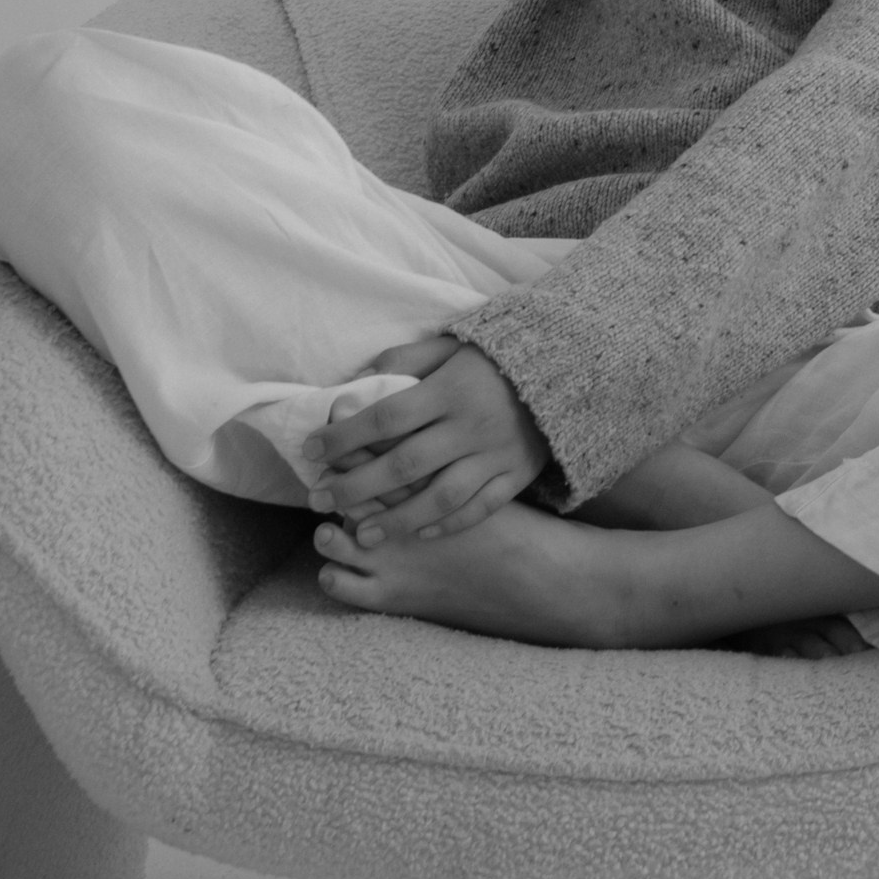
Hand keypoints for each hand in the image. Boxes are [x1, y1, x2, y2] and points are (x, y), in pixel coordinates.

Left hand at [302, 336, 551, 541]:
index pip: (386, 416)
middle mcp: (470, 426)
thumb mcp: (451, 345)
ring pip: (440, 497)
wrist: (567, 368)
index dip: (344, 436)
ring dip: (396, 519)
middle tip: (320, 500)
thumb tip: (360, 381)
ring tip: (361, 533)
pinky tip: (417, 532)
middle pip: (404, 464)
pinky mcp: (516, 475)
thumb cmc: (495, 357)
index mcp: (450, 390)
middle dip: (356, 486)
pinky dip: (447, 524)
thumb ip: (406, 361)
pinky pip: (480, 508)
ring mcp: (495, 455)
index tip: (311, 450)